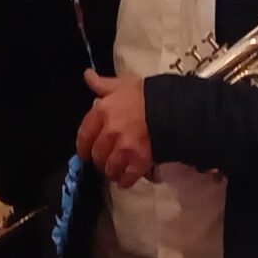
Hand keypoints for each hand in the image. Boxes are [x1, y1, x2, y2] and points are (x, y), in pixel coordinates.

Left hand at [75, 69, 153, 187]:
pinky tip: (125, 180)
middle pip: (97, 155)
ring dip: (111, 171)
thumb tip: (87, 76)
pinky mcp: (139, 162)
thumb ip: (103, 84)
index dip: (83, 146)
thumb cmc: (148, 93)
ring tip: (115, 170)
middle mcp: (109, 133)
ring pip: (110, 168)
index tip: (85, 152)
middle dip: (100, 159)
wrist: (174, 109)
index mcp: (102, 112)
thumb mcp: (123, 84)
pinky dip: (124, 181)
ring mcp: (124, 149)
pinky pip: (126, 178)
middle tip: (104, 160)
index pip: (84, 134)